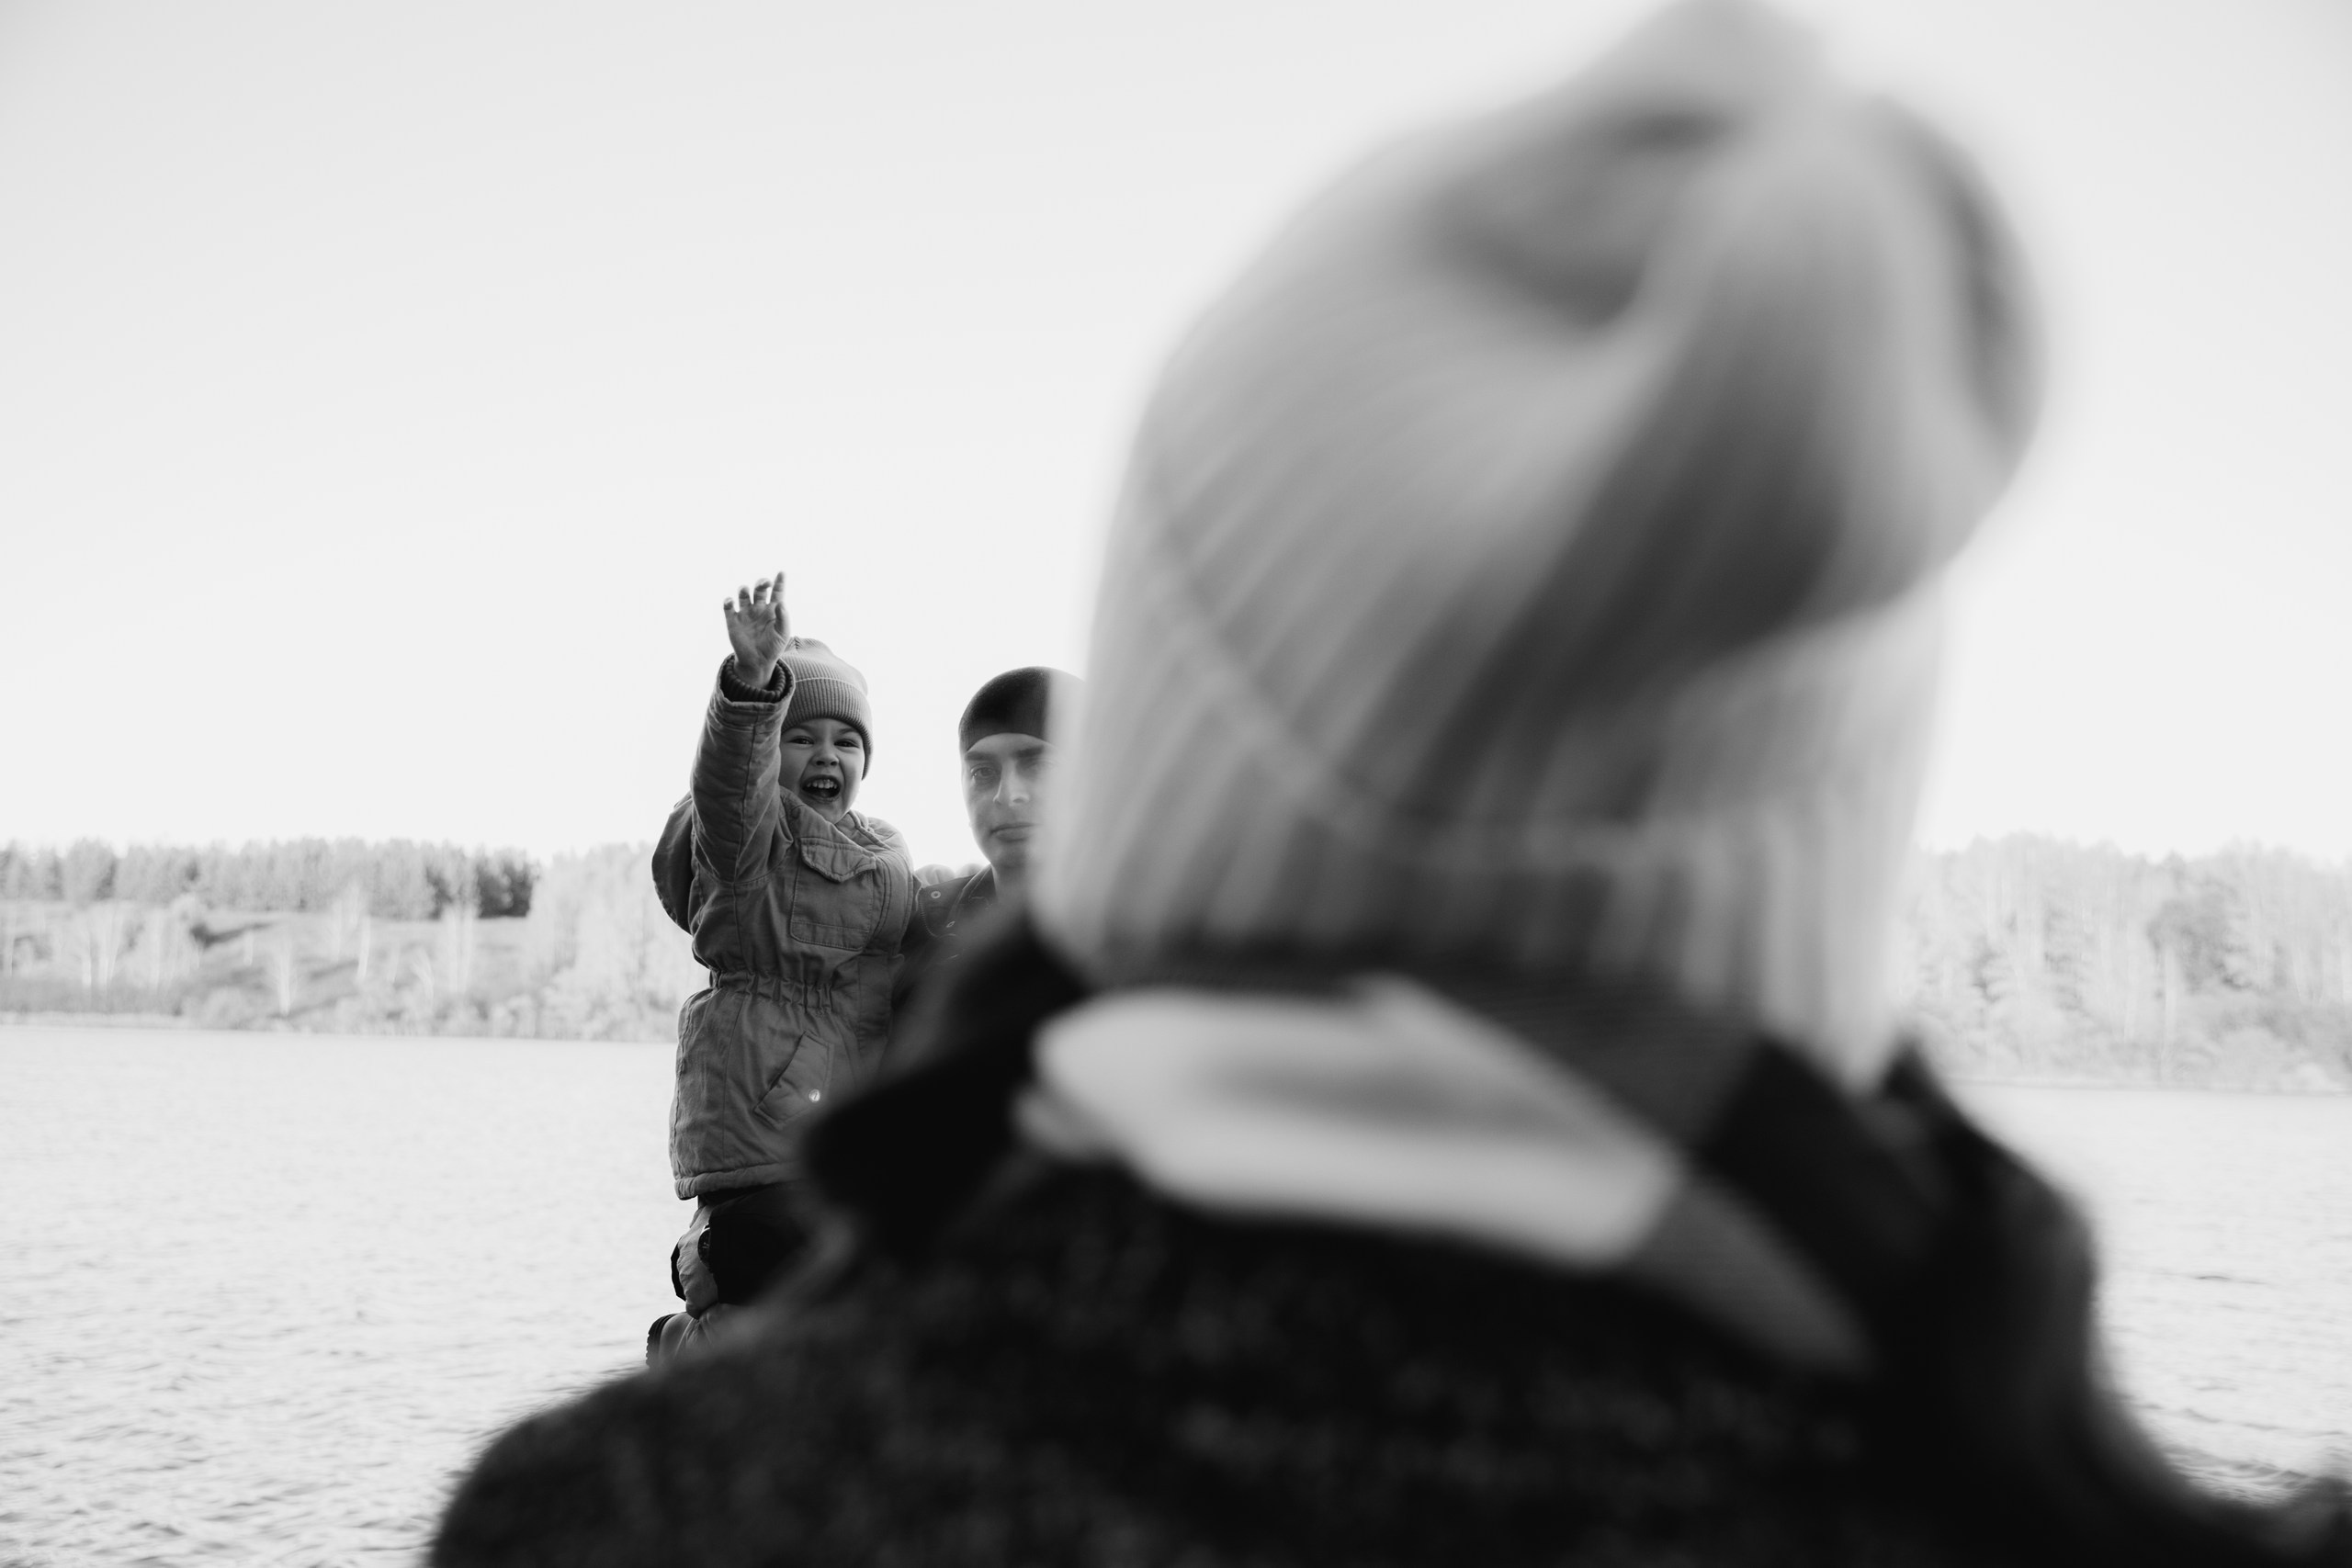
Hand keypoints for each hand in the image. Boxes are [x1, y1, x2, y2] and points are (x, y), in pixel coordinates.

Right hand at [723, 572, 789, 687]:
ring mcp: (745, 613)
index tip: (782, 573)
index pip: (777, 592)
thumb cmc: (773, 647)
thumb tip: (782, 603)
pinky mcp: (733, 621)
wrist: (757, 662)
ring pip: (743, 595)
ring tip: (745, 592)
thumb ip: (783, 618)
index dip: (779, 582)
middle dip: (761, 583)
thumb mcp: (782, 633)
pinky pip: (728, 608)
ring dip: (744, 590)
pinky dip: (728, 602)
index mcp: (773, 610)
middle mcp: (759, 608)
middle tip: (765, 583)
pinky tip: (730, 602)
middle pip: (759, 590)